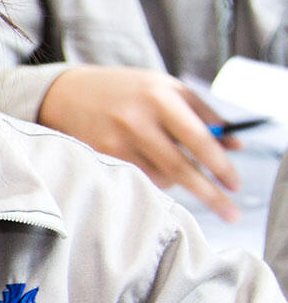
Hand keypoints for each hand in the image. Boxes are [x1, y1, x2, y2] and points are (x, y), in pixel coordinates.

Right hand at [37, 67, 241, 218]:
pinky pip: (138, 180)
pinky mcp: (99, 157)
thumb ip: (204, 114)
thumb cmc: (127, 90)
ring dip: (174, 179)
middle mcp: (136, 121)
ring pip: (160, 179)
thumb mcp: (167, 88)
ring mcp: (114, 141)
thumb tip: (235, 146)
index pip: (199, 139)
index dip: (221, 166)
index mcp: (160, 98)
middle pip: (181, 169)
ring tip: (163, 158)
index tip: (236, 186)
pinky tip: (143, 160)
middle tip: (231, 214)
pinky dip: (151, 178)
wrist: (67, 92)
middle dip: (210, 194)